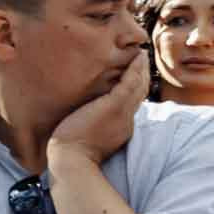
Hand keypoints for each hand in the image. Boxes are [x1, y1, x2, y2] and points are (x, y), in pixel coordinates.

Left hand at [51, 52, 147, 166]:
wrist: (71, 160)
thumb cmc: (70, 152)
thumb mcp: (86, 137)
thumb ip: (91, 126)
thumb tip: (82, 120)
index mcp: (120, 127)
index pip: (131, 104)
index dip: (134, 90)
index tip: (133, 78)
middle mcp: (125, 118)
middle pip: (139, 93)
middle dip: (142, 76)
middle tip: (142, 60)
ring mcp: (122, 111)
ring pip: (138, 85)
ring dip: (142, 68)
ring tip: (142, 54)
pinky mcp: (115, 105)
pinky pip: (131, 82)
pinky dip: (136, 68)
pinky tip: (139, 56)